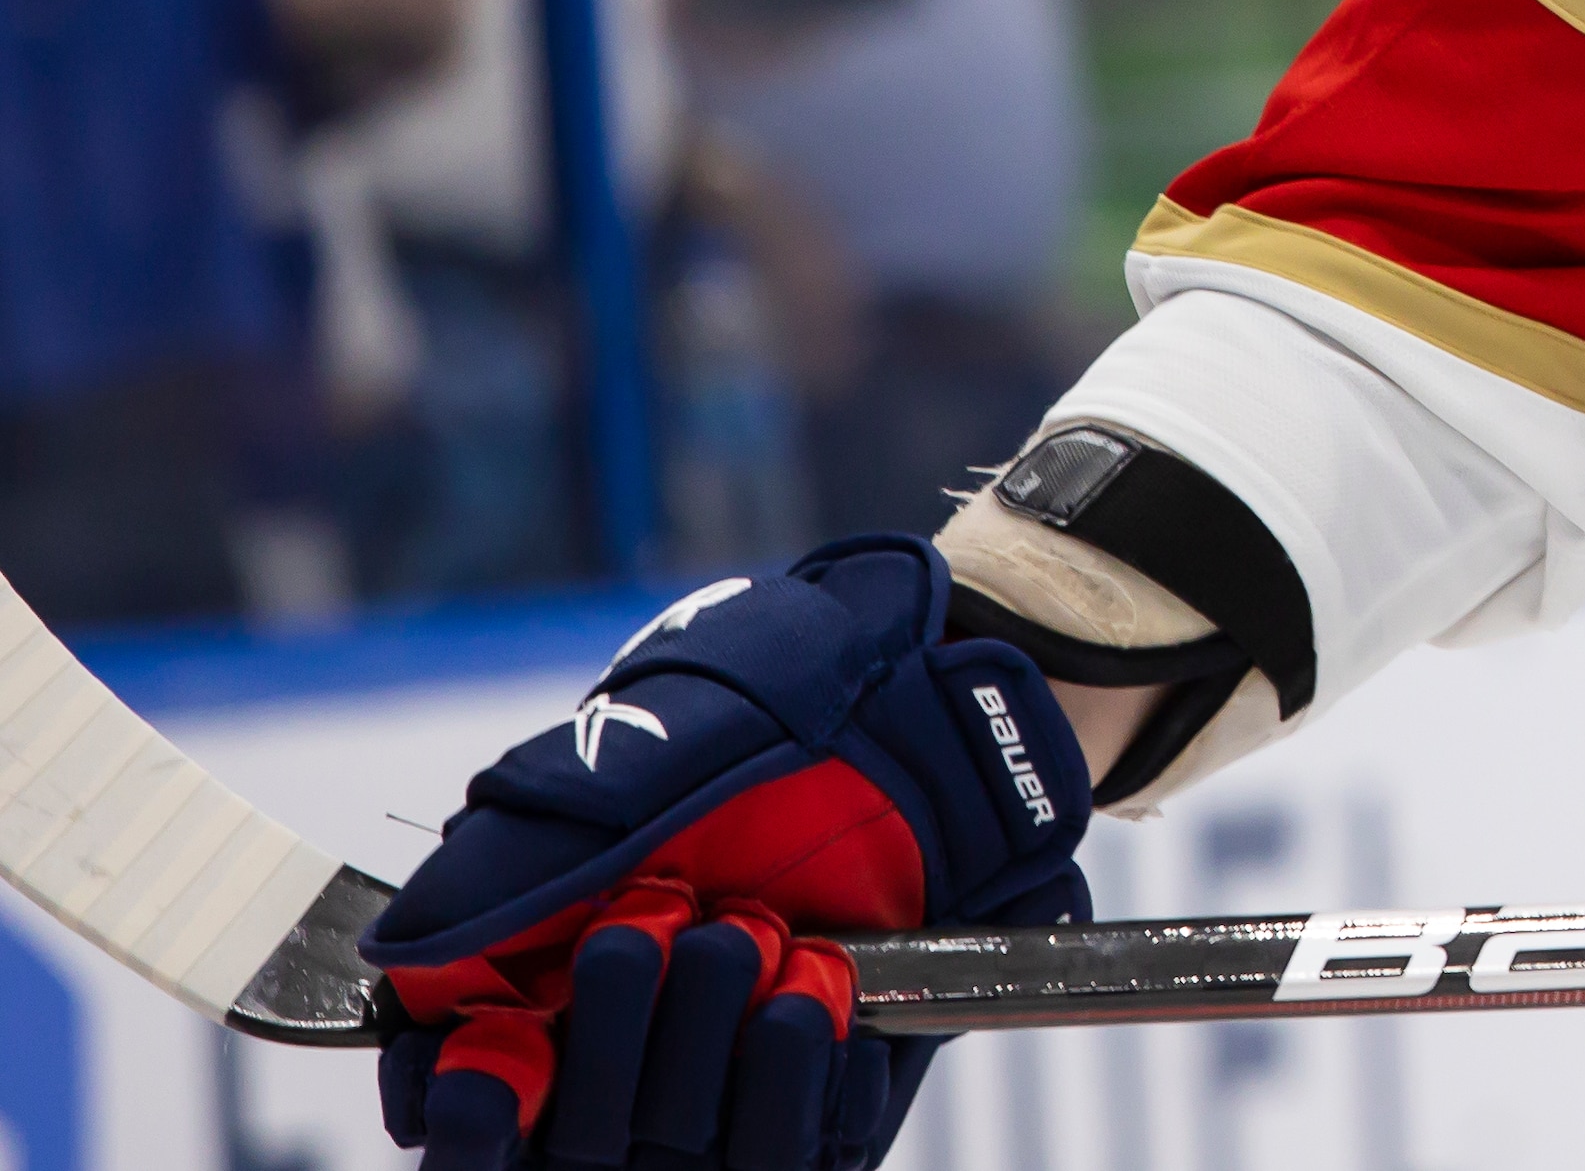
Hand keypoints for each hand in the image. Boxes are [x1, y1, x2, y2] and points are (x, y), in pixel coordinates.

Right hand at [362, 540, 1088, 1169]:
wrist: (920, 715)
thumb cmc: (761, 729)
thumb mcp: (628, 763)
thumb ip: (512, 859)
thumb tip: (407, 953)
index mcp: (539, 991)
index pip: (464, 1122)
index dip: (474, 1111)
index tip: (506, 1049)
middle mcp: (624, 1061)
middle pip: (574, 1145)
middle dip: (616, 1035)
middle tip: (668, 924)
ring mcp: (726, 1093)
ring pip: (686, 1153)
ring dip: (713, 1045)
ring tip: (762, 932)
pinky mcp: (826, 1107)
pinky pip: (805, 1151)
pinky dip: (804, 1078)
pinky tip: (822, 989)